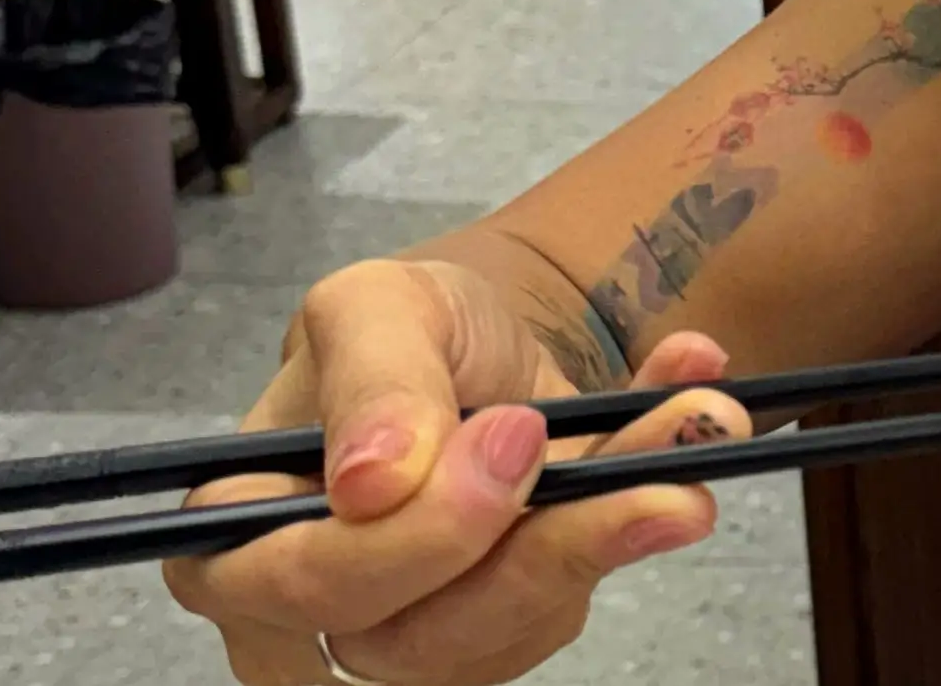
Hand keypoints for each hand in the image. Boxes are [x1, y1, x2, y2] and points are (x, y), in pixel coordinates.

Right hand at [165, 258, 753, 684]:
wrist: (498, 335)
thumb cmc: (406, 326)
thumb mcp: (375, 303)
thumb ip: (370, 378)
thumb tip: (371, 481)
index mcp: (240, 534)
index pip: (291, 584)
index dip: (406, 536)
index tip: (515, 439)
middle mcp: (316, 608)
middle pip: (410, 637)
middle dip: (537, 545)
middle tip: (636, 445)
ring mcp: (413, 634)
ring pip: (510, 628)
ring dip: (618, 523)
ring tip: (700, 419)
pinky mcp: (505, 629)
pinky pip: (574, 597)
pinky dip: (645, 505)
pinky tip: (689, 421)